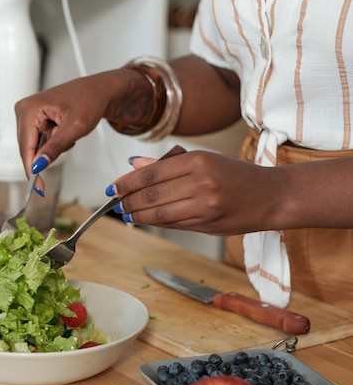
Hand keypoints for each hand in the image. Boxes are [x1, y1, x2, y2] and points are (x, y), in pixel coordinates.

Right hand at [15, 70, 130, 190]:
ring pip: (34, 146)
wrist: (97, 91)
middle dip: (46, 153)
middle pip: (27, 148)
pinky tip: (63, 131)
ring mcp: (28, 114)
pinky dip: (52, 142)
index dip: (31, 170)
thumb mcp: (75, 127)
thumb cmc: (89, 100)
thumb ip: (55, 147)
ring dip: (51, 147)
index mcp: (29, 109)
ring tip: (67, 131)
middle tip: (68, 141)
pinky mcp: (33, 118)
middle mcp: (24, 109)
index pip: (25, 147)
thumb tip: (39, 165)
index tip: (38, 188)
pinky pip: (38, 141)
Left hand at [109, 150, 276, 235]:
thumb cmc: (237, 176)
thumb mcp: (204, 160)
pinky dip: (156, 223)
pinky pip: (174, 224)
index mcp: (198, 160)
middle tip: (116, 203)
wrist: (272, 196)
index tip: (112, 187)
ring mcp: (206, 204)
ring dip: (138, 215)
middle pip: (152, 193)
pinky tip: (146, 220)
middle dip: (128, 200)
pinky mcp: (209, 223)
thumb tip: (134, 164)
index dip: (127, 182)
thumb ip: (167, 164)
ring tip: (126, 214)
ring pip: (160, 212)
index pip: (151, 172)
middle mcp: (201, 181)